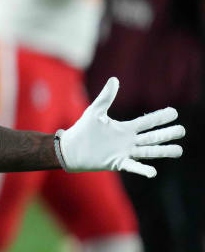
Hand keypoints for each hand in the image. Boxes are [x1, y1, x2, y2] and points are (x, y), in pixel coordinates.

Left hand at [57, 78, 183, 177]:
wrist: (70, 148)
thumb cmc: (82, 130)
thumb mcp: (95, 111)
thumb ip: (106, 97)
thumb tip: (114, 79)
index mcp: (125, 129)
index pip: (147, 122)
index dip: (160, 117)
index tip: (174, 112)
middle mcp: (128, 141)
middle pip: (153, 137)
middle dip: (167, 134)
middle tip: (182, 130)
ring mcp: (125, 152)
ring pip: (149, 152)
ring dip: (163, 151)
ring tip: (179, 151)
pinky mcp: (117, 163)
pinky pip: (133, 167)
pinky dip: (143, 170)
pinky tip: (153, 172)